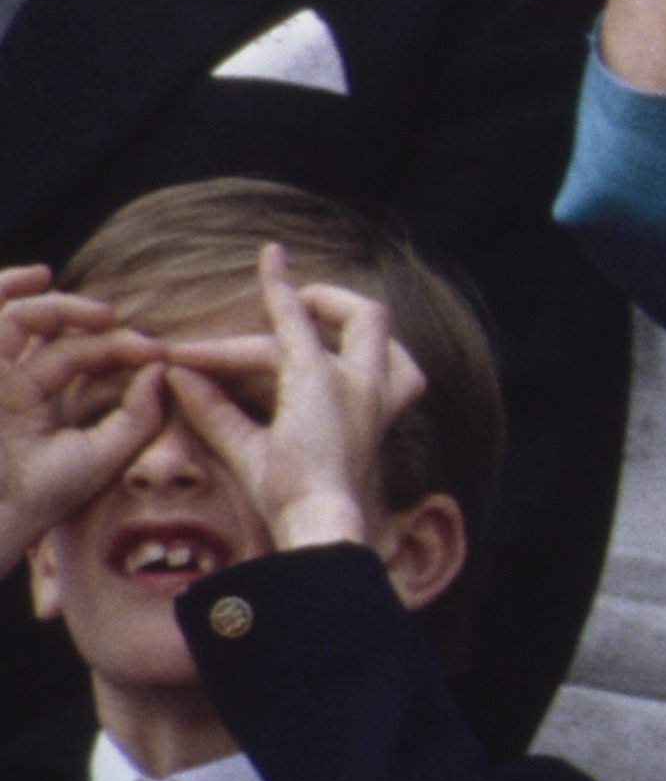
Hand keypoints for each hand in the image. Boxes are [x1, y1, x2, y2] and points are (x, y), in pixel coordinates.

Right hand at [0, 268, 172, 558]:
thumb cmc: (44, 495)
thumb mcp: (104, 453)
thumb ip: (139, 415)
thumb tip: (166, 369)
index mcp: (40, 406)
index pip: (83, 360)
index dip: (122, 350)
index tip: (160, 354)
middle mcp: (11, 386)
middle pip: (54, 336)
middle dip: (96, 327)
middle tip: (134, 335)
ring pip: (22, 320)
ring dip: (62, 307)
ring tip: (103, 313)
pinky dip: (7, 288)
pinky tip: (39, 275)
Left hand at [161, 247, 421, 557]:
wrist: (318, 521)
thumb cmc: (293, 499)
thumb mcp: (250, 448)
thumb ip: (218, 411)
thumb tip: (177, 376)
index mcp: (366, 412)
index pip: (354, 357)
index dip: (329, 330)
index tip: (305, 307)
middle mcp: (371, 390)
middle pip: (373, 324)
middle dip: (336, 305)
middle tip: (295, 301)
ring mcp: (352, 380)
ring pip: (350, 315)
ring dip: (301, 302)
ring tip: (268, 292)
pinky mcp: (318, 375)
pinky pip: (296, 319)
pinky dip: (279, 287)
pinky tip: (271, 259)